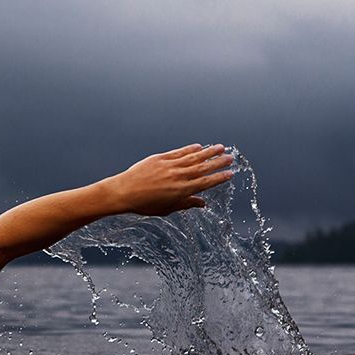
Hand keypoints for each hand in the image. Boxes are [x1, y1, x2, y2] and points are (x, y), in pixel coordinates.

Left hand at [105, 144, 233, 215]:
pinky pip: (179, 152)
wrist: (124, 192)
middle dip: (218, 162)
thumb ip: (185, 204)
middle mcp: (178, 177)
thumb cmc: (144, 204)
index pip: (205, 183)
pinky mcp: (161, 158)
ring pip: (194, 157)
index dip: (219, 178)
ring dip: (209, 152)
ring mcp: (170, 166)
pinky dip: (190, 149)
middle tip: (231, 158)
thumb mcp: (166, 209)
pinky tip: (199, 146)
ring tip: (221, 147)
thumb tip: (202, 203)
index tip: (230, 174)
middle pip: (203, 168)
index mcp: (181, 191)